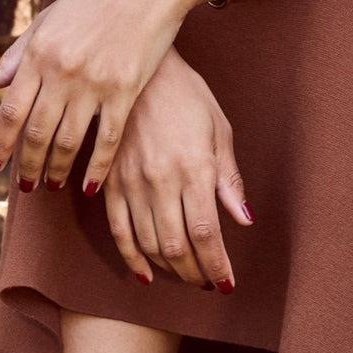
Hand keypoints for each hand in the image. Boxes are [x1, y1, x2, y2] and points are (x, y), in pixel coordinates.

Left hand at [0, 0, 193, 193]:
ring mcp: (93, 83)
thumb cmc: (92, 3)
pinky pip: (107, 140)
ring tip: (51, 185)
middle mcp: (61, 70)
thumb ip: (18, 54)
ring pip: (68, 140)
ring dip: (57, 169)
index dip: (0, 144)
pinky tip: (90, 186)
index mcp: (38, 54)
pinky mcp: (124, 92)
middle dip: (28, 165)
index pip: (11, 110)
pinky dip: (96, 167)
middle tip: (25, 187)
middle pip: (37, 132)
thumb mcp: (47, 21)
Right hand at [104, 49, 253, 289]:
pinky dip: (133, 259)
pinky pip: (119, 231)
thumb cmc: (186, 96)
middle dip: (195, 273)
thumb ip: (229, 179)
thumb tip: (244, 220)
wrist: (138, 67)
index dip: (216, 265)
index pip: (206, 234)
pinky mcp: (109, 182)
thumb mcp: (218, 130)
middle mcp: (161, 180)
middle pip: (177, 246)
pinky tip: (147, 276)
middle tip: (208, 282)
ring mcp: (131, 183)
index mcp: (194, 168)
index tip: (226, 284)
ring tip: (186, 276)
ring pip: (149, 244)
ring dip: (170, 270)